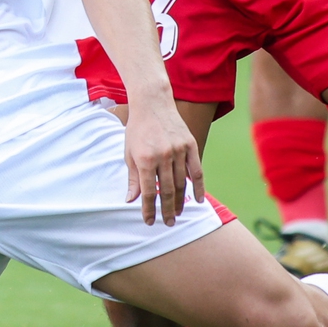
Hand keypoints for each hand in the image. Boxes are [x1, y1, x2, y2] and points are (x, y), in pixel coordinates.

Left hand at [121, 97, 202, 226]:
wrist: (152, 103)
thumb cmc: (137, 129)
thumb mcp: (129, 153)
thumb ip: (133, 178)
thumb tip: (131, 200)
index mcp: (145, 159)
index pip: (149, 192)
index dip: (149, 209)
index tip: (150, 221)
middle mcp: (163, 156)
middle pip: (168, 191)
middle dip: (167, 210)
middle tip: (168, 223)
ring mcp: (178, 150)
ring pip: (182, 183)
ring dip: (181, 201)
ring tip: (178, 214)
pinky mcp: (190, 145)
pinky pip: (197, 170)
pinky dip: (198, 186)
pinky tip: (198, 200)